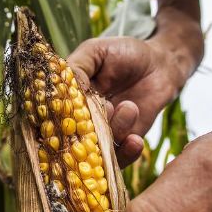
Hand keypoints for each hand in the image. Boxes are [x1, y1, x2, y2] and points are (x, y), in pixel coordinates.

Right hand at [69, 28, 200, 165]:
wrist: (160, 64)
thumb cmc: (125, 53)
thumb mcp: (97, 51)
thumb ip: (78, 67)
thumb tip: (64, 90)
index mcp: (66, 97)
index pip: (51, 116)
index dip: (57, 120)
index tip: (71, 114)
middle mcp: (78, 120)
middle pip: (70, 140)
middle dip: (87, 131)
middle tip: (107, 107)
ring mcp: (99, 134)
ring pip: (95, 151)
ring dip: (112, 132)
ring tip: (130, 107)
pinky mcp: (121, 145)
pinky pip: (118, 159)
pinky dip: (126, 152)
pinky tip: (135, 139)